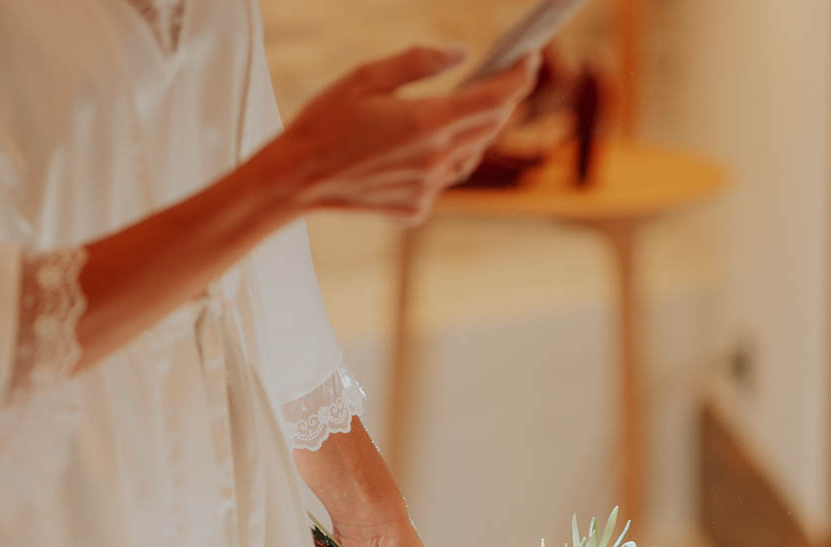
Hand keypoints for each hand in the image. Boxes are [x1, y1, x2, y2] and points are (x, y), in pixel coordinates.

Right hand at [267, 46, 538, 224]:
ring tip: (465, 108)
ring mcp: (428, 190)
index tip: (532, 59)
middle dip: (502, 100)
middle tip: (504, 76)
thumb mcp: (369, 75)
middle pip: (490, 128)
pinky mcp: (416, 208)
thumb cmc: (327, 120)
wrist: (298, 179)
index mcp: (427, 123)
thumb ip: (420, 62)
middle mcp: (435, 161)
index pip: (495, 98)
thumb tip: (461, 54)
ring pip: (471, 156)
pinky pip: (444, 180)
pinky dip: (445, 160)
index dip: (520, 77)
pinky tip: (424, 147)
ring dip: (475, 131)